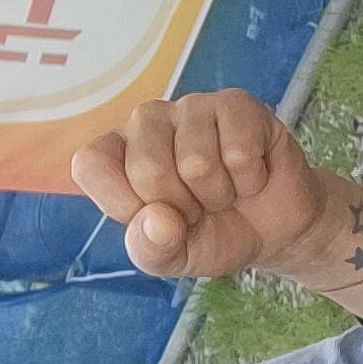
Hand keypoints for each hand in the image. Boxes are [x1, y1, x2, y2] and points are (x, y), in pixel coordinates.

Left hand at [69, 91, 328, 280]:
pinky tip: (250, 176)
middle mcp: (146, 121)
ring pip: (196, 162)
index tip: (155, 218)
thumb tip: (158, 220)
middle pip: (146, 169)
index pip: (89, 163)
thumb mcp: (170, 258)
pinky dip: (250, 180)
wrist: (273, 232)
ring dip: (218, 195)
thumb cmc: (210, 235)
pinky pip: (239, 151)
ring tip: (224, 192)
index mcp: (116, 153)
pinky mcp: (236, 105)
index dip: (123, 202)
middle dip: (182, 207)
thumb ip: (151, 248)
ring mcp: (191, 108)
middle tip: (197, 207)